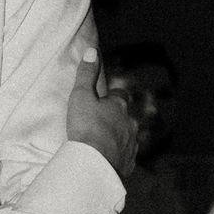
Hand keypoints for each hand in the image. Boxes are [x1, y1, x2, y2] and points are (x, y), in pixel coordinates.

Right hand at [66, 51, 139, 176]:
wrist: (94, 163)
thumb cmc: (86, 127)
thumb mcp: (81, 96)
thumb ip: (86, 74)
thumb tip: (92, 50)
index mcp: (119, 106)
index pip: (120, 96)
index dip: (112, 97)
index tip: (103, 100)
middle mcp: (130, 123)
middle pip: (126, 117)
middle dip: (117, 119)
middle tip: (101, 123)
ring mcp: (132, 144)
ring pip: (128, 137)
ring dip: (119, 137)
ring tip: (104, 143)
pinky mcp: (129, 163)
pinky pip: (126, 157)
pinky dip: (119, 156)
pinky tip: (110, 159)